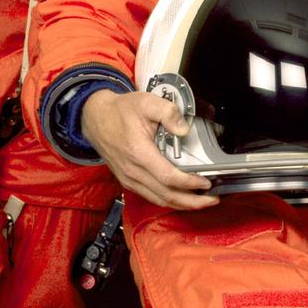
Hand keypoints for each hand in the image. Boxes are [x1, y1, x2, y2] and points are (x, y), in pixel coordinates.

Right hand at [81, 89, 216, 210]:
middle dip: (191, 201)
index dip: (189, 183)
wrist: (95, 118)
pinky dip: (168, 200)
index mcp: (139, 153)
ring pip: (158, 199)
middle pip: (166, 195)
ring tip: (201, 202)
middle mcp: (133, 171)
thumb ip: (168, 112)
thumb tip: (184, 129)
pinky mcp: (128, 180)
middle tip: (212, 200)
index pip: (168, 177)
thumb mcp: (146, 102)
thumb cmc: (120, 111)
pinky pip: (150, 196)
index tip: (206, 183)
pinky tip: (181, 197)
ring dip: (181, 204)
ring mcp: (129, 178)